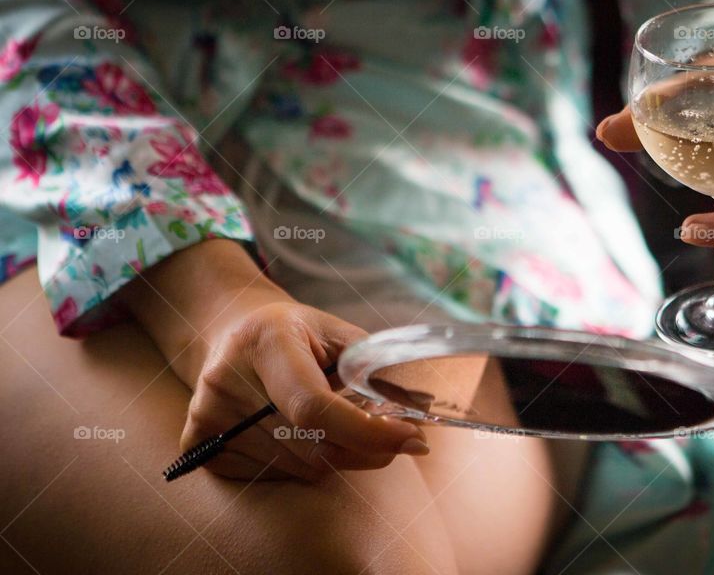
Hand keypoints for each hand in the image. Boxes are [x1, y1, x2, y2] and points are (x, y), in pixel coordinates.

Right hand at [120, 239, 428, 480]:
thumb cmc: (297, 333)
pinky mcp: (199, 441)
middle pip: (313, 446)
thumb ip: (376, 367)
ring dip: (334, 454)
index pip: (314, 406)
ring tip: (330, 421)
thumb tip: (423, 409)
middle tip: (388, 434)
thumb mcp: (337, 333)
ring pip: (300, 467)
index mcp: (267, 340)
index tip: (411, 438)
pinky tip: (296, 431)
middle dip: (363, 446)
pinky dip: (302, 461)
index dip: (366, 431)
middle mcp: (227, 378)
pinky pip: (271, 474)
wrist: (232, 331)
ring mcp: (208, 413)